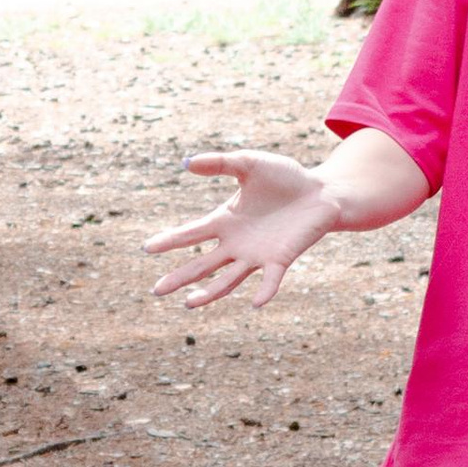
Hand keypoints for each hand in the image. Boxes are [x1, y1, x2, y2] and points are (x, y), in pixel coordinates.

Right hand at [145, 150, 340, 307]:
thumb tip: (186, 163)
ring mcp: (257, 254)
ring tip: (188, 303)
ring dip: (209, 292)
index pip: (191, 234)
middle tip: (156, 290)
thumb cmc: (285, 178)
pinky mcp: (281, 259)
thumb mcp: (248, 164)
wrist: (321, 192)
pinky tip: (255, 303)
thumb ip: (219, 164)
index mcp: (225, 220)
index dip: (170, 240)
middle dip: (179, 276)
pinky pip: (270, 279)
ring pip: (228, 279)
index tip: (147, 248)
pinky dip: (264, 291)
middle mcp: (236, 242)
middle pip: (201, 263)